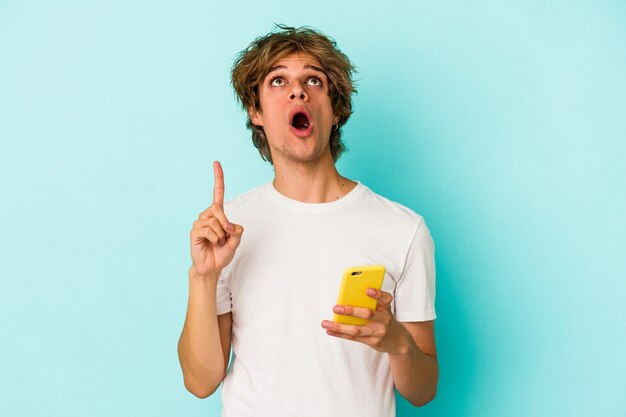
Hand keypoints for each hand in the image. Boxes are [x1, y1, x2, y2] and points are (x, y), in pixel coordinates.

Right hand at [189, 161, 243, 278]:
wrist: (211, 267)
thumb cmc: (222, 252)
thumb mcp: (236, 240)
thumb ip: (237, 230)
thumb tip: (229, 224)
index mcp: (217, 214)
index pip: (217, 193)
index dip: (218, 178)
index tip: (216, 163)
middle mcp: (206, 215)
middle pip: (218, 209)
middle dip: (225, 224)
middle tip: (225, 237)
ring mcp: (199, 222)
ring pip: (215, 222)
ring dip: (221, 235)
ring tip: (217, 242)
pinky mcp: (194, 231)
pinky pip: (209, 230)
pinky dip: (215, 239)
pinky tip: (210, 243)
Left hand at [321, 289, 410, 353]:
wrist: (398, 340)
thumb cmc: (385, 318)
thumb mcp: (383, 308)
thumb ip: (371, 302)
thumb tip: (348, 296)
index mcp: (386, 307)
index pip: (385, 298)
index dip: (377, 294)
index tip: (368, 290)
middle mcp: (384, 319)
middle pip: (367, 314)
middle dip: (351, 311)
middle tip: (336, 308)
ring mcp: (378, 332)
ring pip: (356, 329)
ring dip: (339, 326)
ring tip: (325, 323)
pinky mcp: (372, 341)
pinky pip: (354, 338)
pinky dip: (340, 334)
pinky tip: (330, 330)